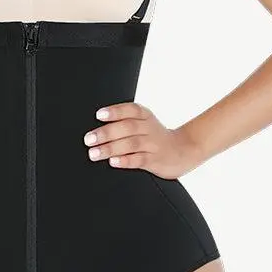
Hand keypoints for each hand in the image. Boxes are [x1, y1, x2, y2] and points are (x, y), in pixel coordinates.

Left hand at [83, 102, 202, 179]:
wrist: (183, 150)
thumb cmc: (155, 137)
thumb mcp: (144, 123)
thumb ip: (124, 122)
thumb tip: (96, 126)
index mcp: (145, 116)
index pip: (130, 110)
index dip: (115, 111)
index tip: (99, 115)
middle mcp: (149, 128)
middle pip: (127, 127)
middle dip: (106, 133)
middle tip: (89, 139)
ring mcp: (153, 144)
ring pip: (131, 144)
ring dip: (110, 148)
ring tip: (94, 153)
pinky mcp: (156, 160)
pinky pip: (140, 160)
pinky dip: (125, 160)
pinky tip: (113, 162)